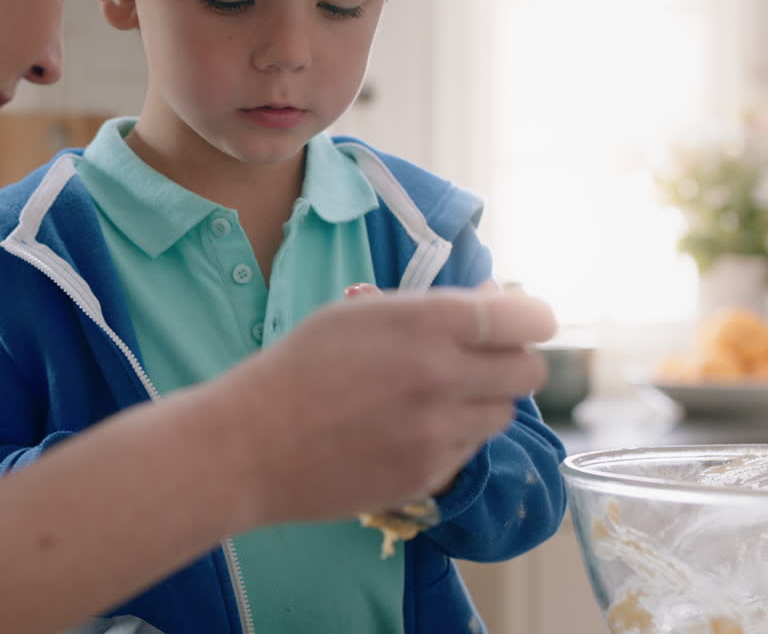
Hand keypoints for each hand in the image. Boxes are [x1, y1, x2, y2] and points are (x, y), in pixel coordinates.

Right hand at [195, 288, 554, 528]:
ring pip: (502, 415)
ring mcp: (439, 433)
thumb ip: (428, 310)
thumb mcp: (357, 315)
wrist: (250, 444)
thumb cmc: (297, 368)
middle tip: (475, 362)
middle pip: (528, 371)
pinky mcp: (429, 476)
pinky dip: (448, 440)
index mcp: (425, 324)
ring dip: (479, 403)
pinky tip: (402, 432)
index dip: (526, 319)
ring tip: (428, 399)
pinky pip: (467, 452)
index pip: (527, 318)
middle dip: (508, 362)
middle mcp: (442, 377)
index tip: (511, 323)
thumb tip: (491, 304)